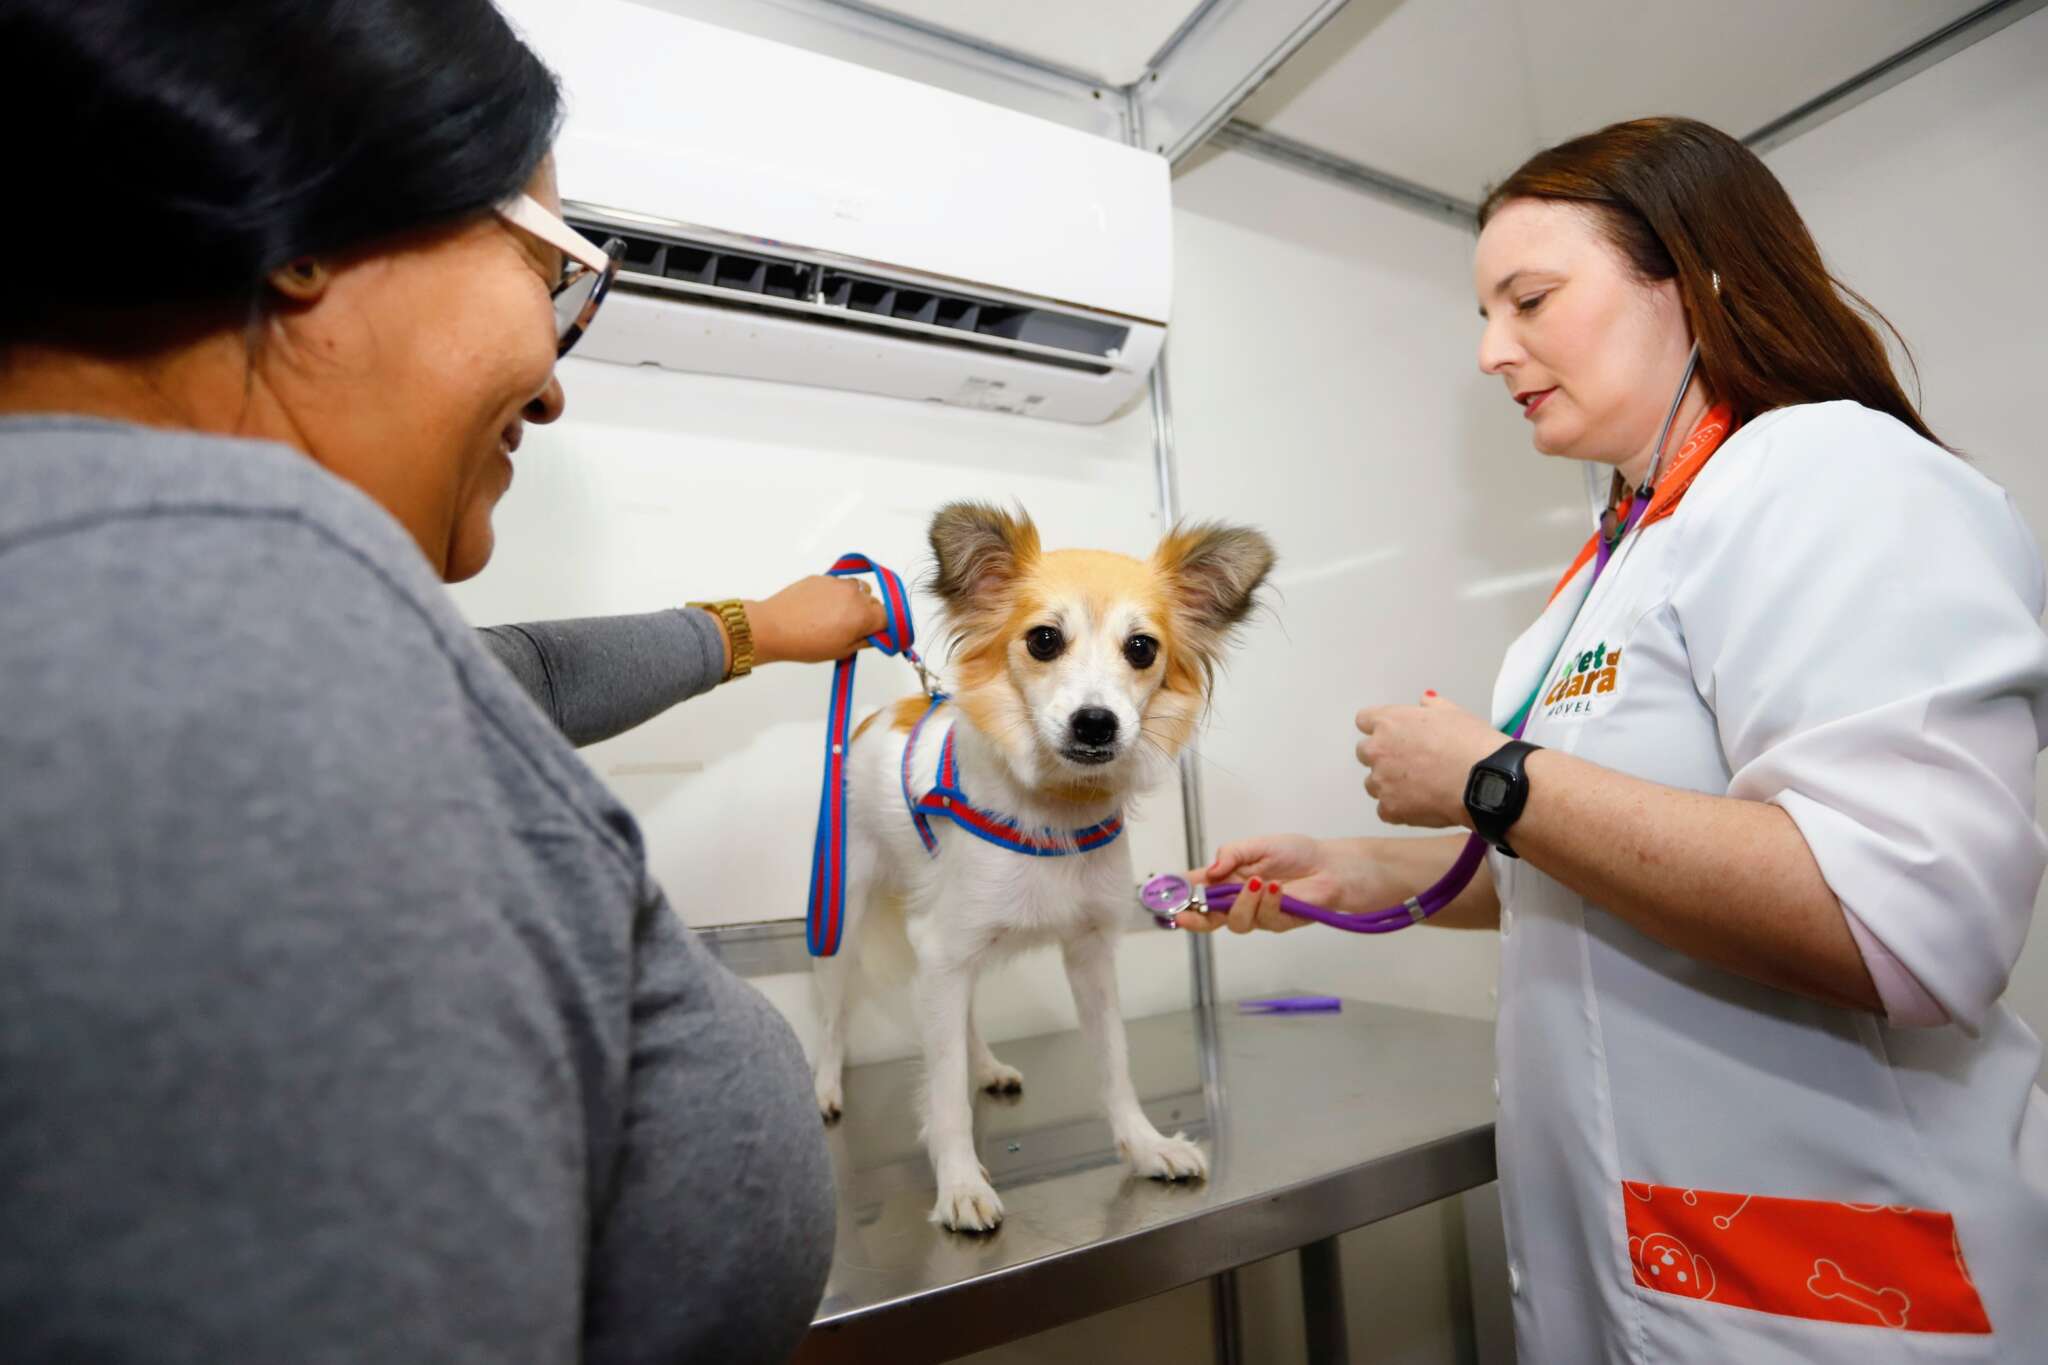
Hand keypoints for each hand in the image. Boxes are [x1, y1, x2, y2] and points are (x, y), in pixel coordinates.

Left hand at [743, 575, 889, 665]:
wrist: (774, 627)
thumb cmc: (804, 642)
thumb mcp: (841, 650)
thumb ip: (866, 641)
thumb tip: (878, 636)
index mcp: (863, 615)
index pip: (889, 618)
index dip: (883, 628)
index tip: (877, 635)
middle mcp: (855, 594)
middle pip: (875, 602)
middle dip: (869, 615)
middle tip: (852, 630)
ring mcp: (838, 583)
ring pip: (859, 589)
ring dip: (855, 601)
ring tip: (837, 617)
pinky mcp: (823, 577)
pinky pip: (840, 584)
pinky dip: (838, 594)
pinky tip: (822, 608)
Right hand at [1175, 834, 1345, 933]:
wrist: (1329, 866)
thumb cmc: (1295, 853)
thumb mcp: (1258, 844)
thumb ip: (1231, 853)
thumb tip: (1211, 870)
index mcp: (1227, 880)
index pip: (1197, 891)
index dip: (1180, 896)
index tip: (1165, 898)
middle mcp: (1237, 899)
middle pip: (1207, 918)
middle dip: (1194, 919)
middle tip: (1185, 916)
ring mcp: (1256, 914)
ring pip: (1236, 921)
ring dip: (1243, 903)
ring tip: (1259, 882)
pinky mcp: (1277, 923)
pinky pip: (1264, 919)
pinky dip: (1268, 903)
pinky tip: (1277, 888)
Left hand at [1354, 692, 1504, 828]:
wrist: (1483, 780)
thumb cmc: (1470, 742)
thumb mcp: (1453, 713)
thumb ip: (1431, 706)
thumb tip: (1424, 703)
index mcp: (1389, 722)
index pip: (1364, 720)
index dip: (1380, 728)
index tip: (1394, 735)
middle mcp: (1377, 750)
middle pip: (1365, 753)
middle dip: (1383, 757)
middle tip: (1410, 763)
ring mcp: (1381, 782)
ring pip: (1373, 784)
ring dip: (1389, 784)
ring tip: (1419, 788)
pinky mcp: (1390, 809)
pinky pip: (1385, 810)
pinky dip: (1399, 809)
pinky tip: (1420, 806)